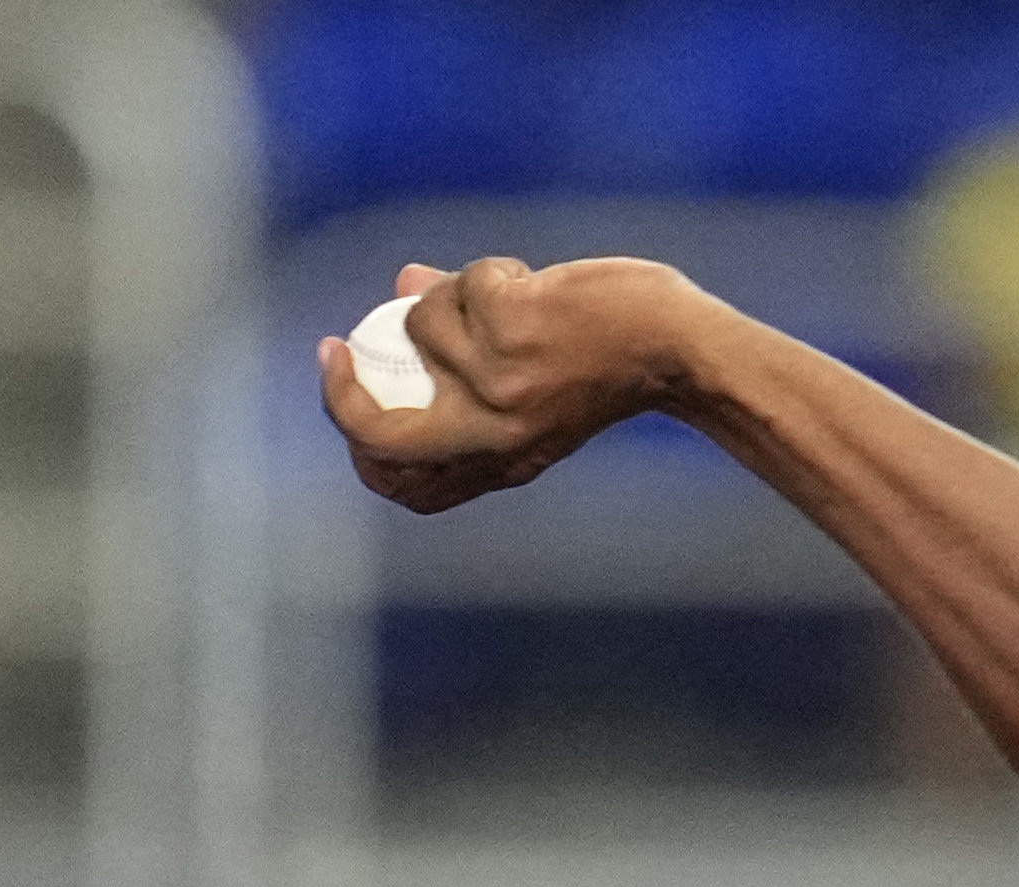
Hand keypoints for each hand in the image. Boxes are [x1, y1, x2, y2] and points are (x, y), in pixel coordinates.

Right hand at [320, 256, 722, 513]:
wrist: (681, 350)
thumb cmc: (615, 365)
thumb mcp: (540, 386)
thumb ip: (468, 360)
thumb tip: (402, 290)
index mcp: (500, 460)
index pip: (405, 482)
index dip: (357, 443)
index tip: (343, 390)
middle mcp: (493, 433)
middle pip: (381, 436)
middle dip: (340, 396)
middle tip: (338, 349)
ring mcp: (499, 382)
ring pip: (421, 323)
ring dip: (451, 294)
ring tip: (507, 294)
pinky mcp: (511, 328)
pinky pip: (464, 283)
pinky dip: (489, 271)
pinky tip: (535, 283)